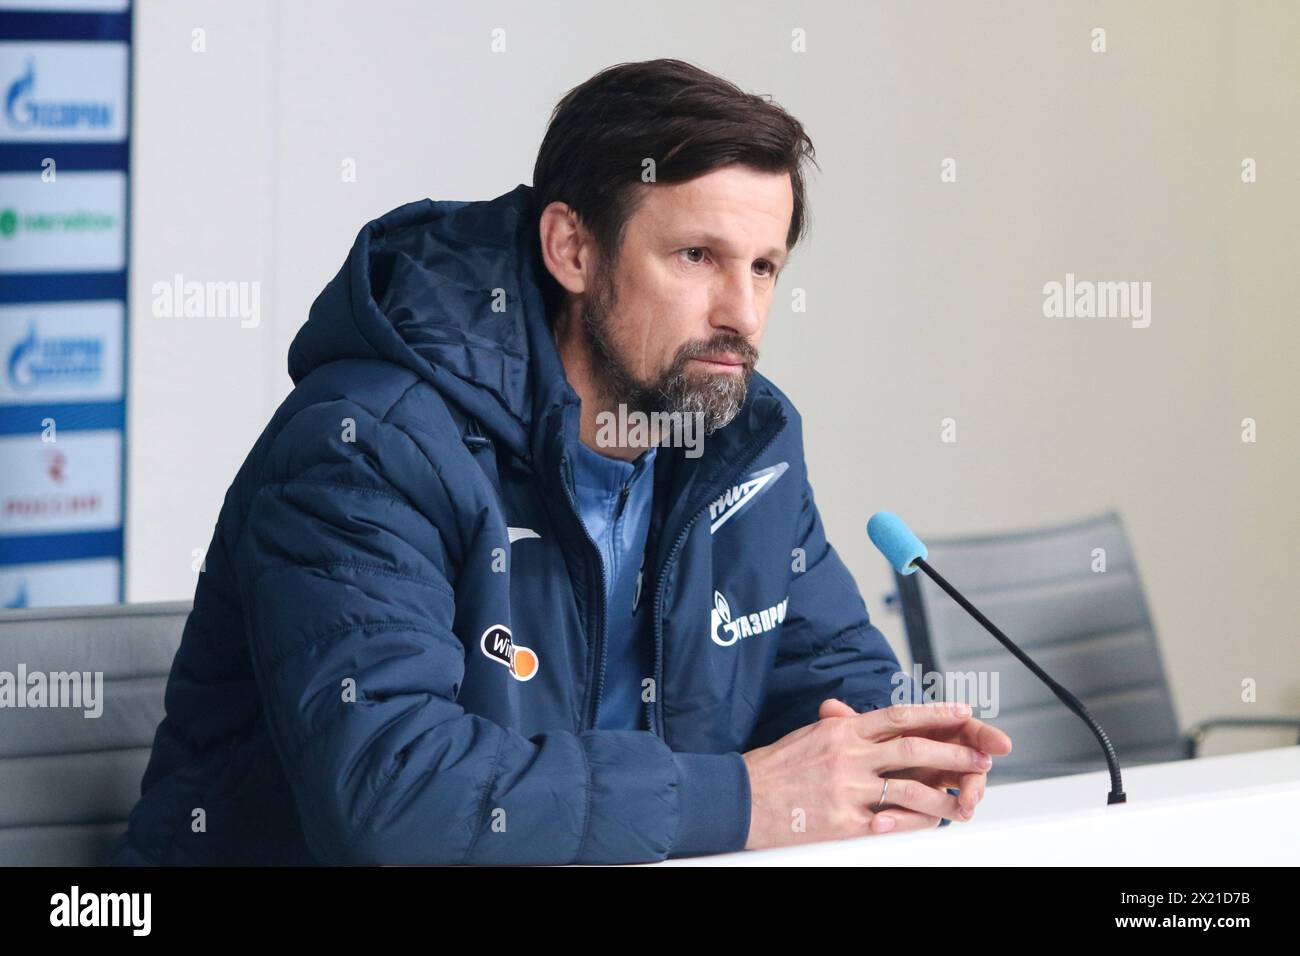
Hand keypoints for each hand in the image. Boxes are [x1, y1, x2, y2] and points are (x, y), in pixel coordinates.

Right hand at [741, 702, 998, 850]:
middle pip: (912, 750)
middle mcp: (848, 755)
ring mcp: (847, 789)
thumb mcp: (809, 735)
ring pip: (909, 790)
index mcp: (842, 730)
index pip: (897, 716)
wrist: (741, 798)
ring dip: (943, 796)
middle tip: (980, 759)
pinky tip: (930, 825)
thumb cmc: (773, 768)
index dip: (934, 714)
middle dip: (952, 754)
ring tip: (964, 800)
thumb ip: (841, 727)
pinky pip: (889, 823)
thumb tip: (858, 718)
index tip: (962, 713)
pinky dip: (913, 824)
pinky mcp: (843, 821)